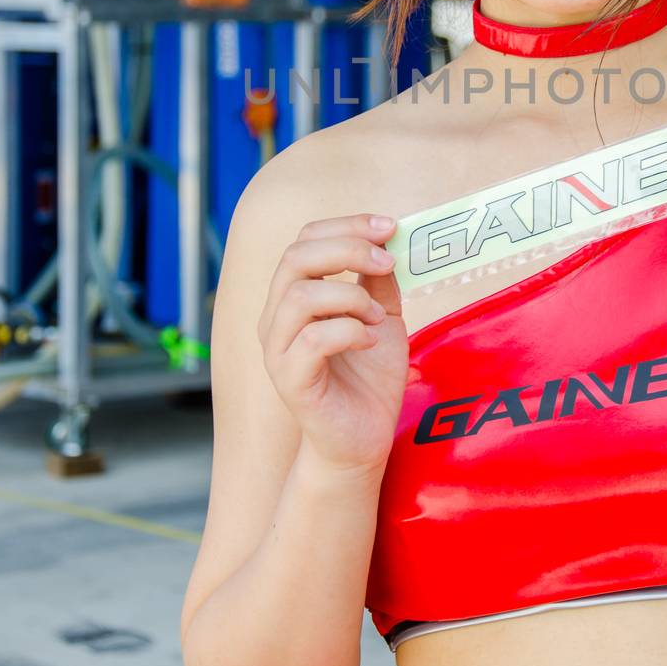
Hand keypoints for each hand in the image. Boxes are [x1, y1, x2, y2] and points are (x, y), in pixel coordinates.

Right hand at [256, 212, 408, 474]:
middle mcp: (277, 318)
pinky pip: (312, 340)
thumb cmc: (368, 379)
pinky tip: (369, 340)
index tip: (390, 227)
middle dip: (348, 248)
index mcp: (294, 296)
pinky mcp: (290, 381)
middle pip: (295, 257)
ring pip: (299, 296)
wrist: (363, 440)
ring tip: (375, 318)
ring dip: (350, 296)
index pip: (305, 240)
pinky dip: (348, 331)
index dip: (347, 225)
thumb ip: (379, 280)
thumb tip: (387, 238)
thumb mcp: (381, 317)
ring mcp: (278, 350)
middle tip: (387, 262)